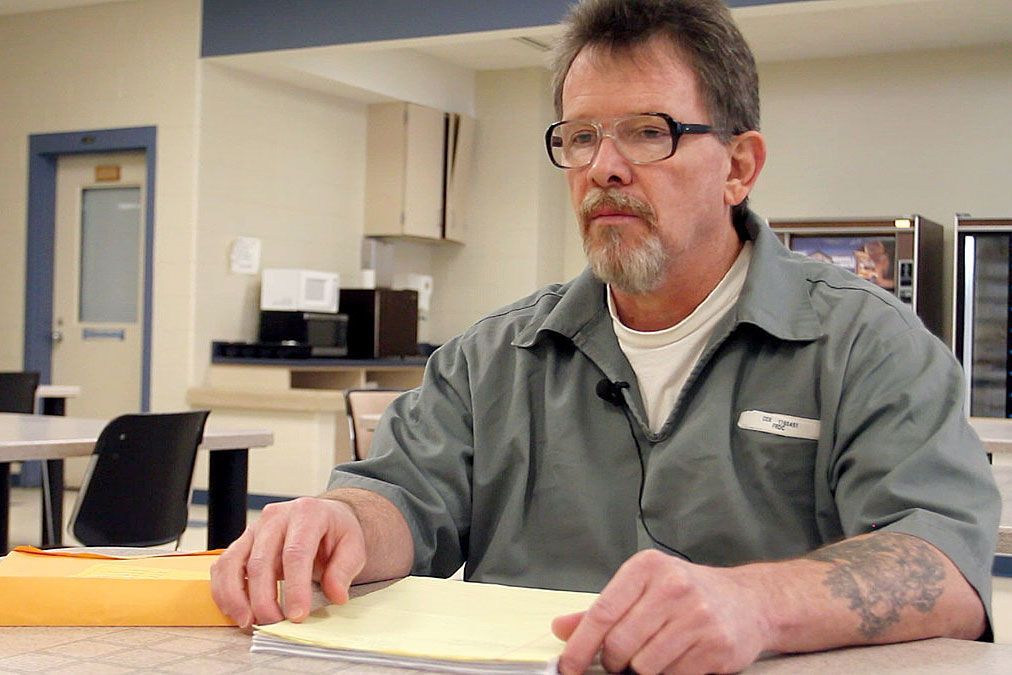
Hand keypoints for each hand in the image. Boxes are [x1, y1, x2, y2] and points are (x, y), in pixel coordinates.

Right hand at [210, 497, 366, 628]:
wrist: (323, 518)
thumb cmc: (335, 533)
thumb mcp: (353, 546)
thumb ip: (344, 570)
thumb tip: (336, 595)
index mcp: (306, 513)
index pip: (295, 552)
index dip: (294, 587)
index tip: (297, 614)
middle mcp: (276, 517)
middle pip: (261, 561)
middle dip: (264, 599)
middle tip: (274, 624)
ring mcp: (254, 529)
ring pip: (233, 563)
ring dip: (236, 598)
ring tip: (249, 623)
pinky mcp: (241, 543)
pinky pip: (223, 567)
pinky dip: (224, 592)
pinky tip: (236, 612)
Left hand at [553, 549, 770, 673]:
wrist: (748, 600)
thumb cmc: (689, 592)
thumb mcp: (644, 588)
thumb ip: (603, 609)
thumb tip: (561, 628)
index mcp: (648, 568)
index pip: (602, 612)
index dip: (579, 646)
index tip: (567, 666)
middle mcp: (673, 587)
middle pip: (620, 644)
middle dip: (613, 662)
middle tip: (619, 662)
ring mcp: (698, 616)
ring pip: (644, 666)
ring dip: (641, 670)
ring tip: (653, 656)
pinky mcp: (716, 646)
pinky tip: (677, 659)